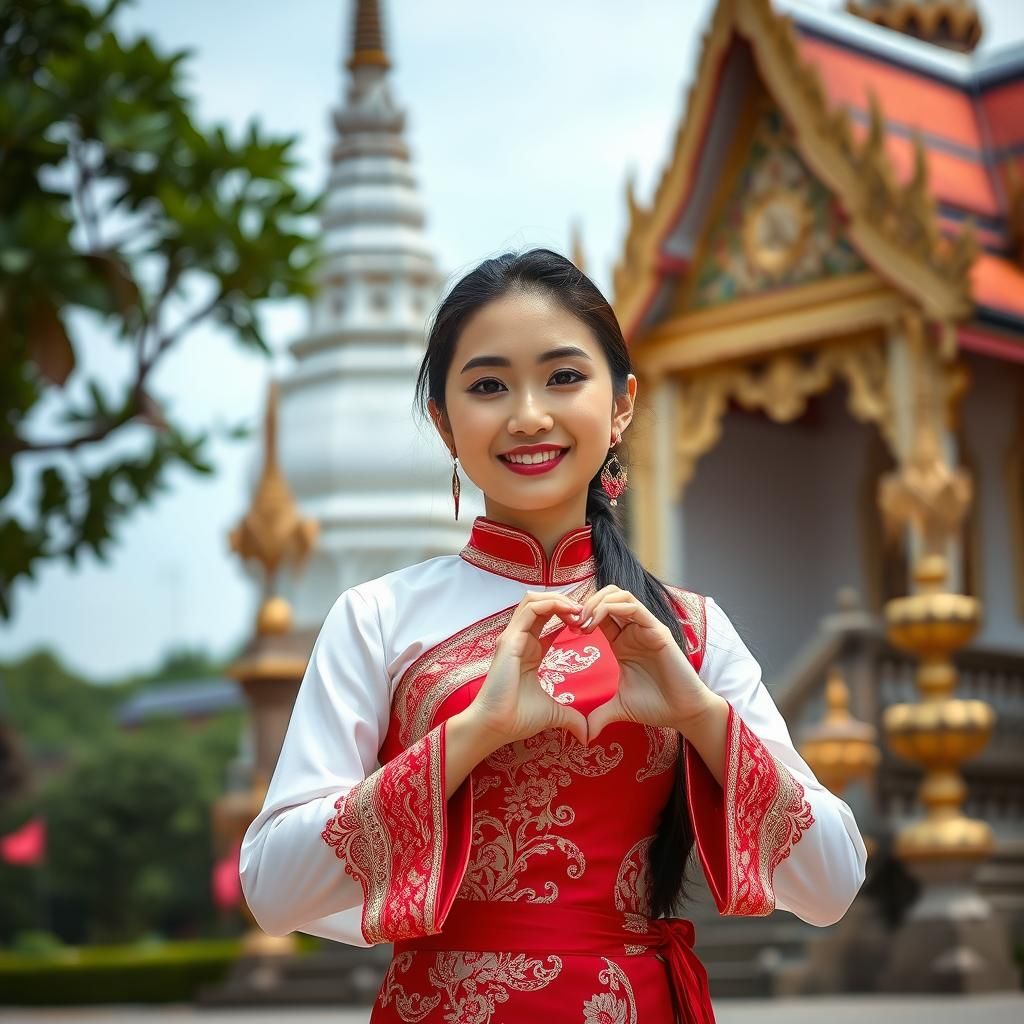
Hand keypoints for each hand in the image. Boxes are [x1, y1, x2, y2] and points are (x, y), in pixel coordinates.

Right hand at [466, 591, 588, 747]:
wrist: (497, 726)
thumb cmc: (518, 718)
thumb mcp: (553, 713)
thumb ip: (572, 717)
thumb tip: (587, 734)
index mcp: (529, 649)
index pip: (548, 619)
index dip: (568, 615)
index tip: (588, 623)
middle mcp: (520, 638)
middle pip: (541, 604)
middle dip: (565, 602)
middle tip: (586, 613)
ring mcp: (513, 636)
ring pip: (534, 600)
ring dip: (559, 599)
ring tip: (579, 610)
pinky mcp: (510, 638)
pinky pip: (531, 609)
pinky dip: (552, 604)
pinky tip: (570, 613)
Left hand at [568, 585, 715, 742]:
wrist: (683, 714)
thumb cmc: (656, 706)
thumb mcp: (618, 708)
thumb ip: (598, 715)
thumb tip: (583, 735)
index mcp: (622, 641)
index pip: (599, 612)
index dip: (580, 614)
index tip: (565, 628)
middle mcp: (634, 629)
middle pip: (607, 595)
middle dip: (585, 602)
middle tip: (571, 621)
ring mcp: (646, 627)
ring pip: (619, 594)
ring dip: (596, 602)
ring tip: (582, 621)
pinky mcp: (657, 630)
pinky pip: (634, 606)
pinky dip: (611, 608)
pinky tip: (594, 623)